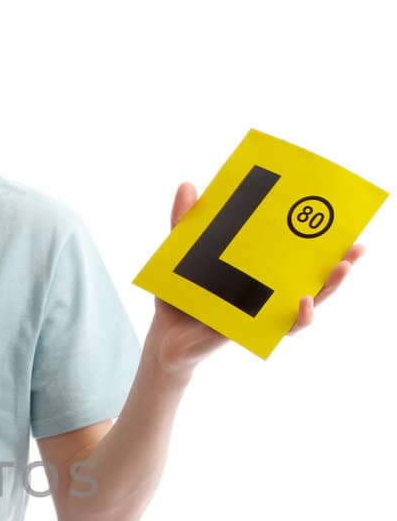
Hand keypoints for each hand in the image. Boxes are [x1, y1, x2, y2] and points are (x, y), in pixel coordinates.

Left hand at [148, 181, 366, 376]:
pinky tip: (304, 302)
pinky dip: (298, 316)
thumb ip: (186, 222)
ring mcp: (265, 312)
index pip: (297, 254)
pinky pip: (284, 327)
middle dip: (340, 262)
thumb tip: (188, 185)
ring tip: (342, 268)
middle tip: (357, 246)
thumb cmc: (179, 295)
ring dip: (330, 286)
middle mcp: (269, 291)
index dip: (323, 241)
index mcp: (259, 269)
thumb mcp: (183, 253)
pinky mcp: (256, 331)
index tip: (344, 223)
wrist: (163, 335)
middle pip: (314, 277)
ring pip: (309, 302)